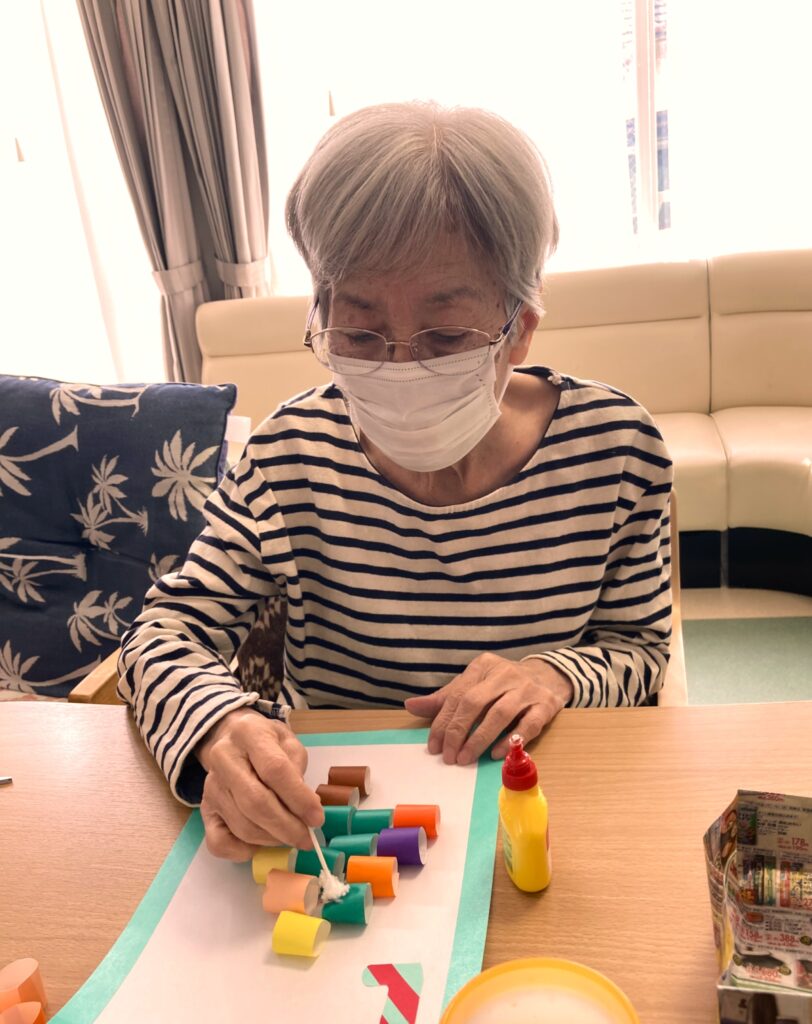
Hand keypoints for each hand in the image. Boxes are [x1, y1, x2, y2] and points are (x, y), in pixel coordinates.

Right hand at [195, 708, 323, 860]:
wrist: (229, 738)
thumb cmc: (265, 741)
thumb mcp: (288, 742)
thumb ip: (297, 770)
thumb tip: (305, 808)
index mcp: (248, 734)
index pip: (274, 770)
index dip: (298, 798)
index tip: (317, 818)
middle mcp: (223, 759)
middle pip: (256, 802)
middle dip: (287, 827)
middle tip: (307, 838)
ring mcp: (210, 787)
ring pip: (242, 825)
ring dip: (272, 839)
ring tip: (291, 836)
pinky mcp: (205, 810)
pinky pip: (219, 843)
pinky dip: (242, 852)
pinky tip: (261, 844)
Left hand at [404, 653, 573, 765]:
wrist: (549, 675)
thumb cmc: (503, 684)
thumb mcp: (475, 684)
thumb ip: (445, 698)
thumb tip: (411, 706)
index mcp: (483, 666)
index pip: (457, 695)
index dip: (442, 722)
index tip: (433, 746)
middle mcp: (505, 674)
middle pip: (475, 702)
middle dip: (458, 731)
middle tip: (448, 756)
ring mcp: (527, 689)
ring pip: (500, 713)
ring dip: (480, 738)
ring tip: (465, 758)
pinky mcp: (545, 705)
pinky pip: (528, 724)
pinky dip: (511, 739)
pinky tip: (496, 754)